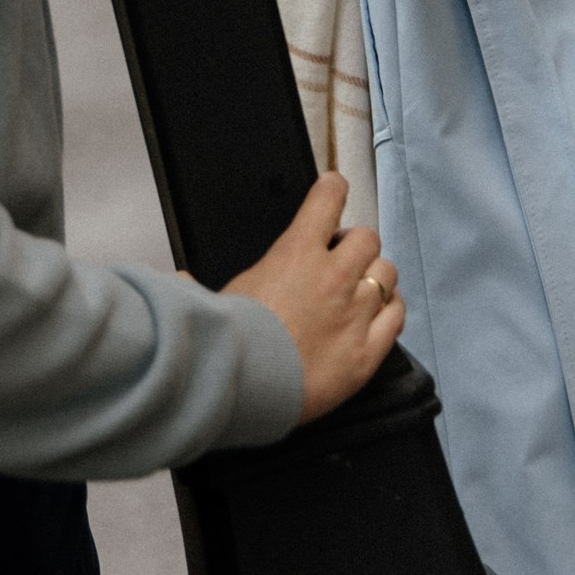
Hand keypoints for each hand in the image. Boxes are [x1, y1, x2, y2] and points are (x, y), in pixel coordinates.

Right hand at [223, 172, 403, 420]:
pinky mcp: (367, 351)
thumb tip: (178, 279)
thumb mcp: (212, 300)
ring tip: (363, 287)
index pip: (328, 199)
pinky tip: (381, 312)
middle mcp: (334, 276)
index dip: (333, 189)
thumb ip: (199, 285)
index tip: (334, 187)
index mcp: (297, 252)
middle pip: (367, 238)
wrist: (249, 387)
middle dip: (356, 244)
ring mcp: (355, 313)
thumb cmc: (230, 340)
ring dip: (376, 276)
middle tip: (343, 258)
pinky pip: (396, 317)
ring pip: (387, 274)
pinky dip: (391, 309)